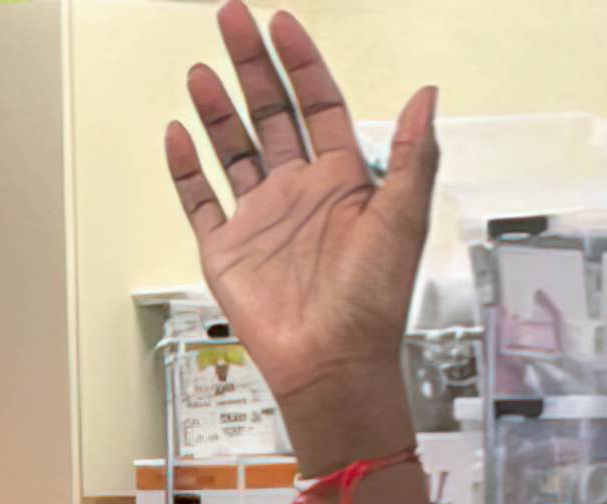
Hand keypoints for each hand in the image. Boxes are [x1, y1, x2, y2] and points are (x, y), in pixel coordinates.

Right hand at [166, 6, 434, 466]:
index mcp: (343, 184)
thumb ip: (413, 154)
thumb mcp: (405, 221)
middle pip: (270, 114)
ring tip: (202, 68)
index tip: (283, 25)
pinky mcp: (228, 252)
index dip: (302, 64)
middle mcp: (299, 196)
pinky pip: (200, 201)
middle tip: (233, 19)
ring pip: (233, 149)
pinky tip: (179, 133)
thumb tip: (426, 95)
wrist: (334, 366)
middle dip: (251, 65)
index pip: (318, 106)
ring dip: (218, 108)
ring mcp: (261, 221)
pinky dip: (186, 168)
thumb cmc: (373, 307)